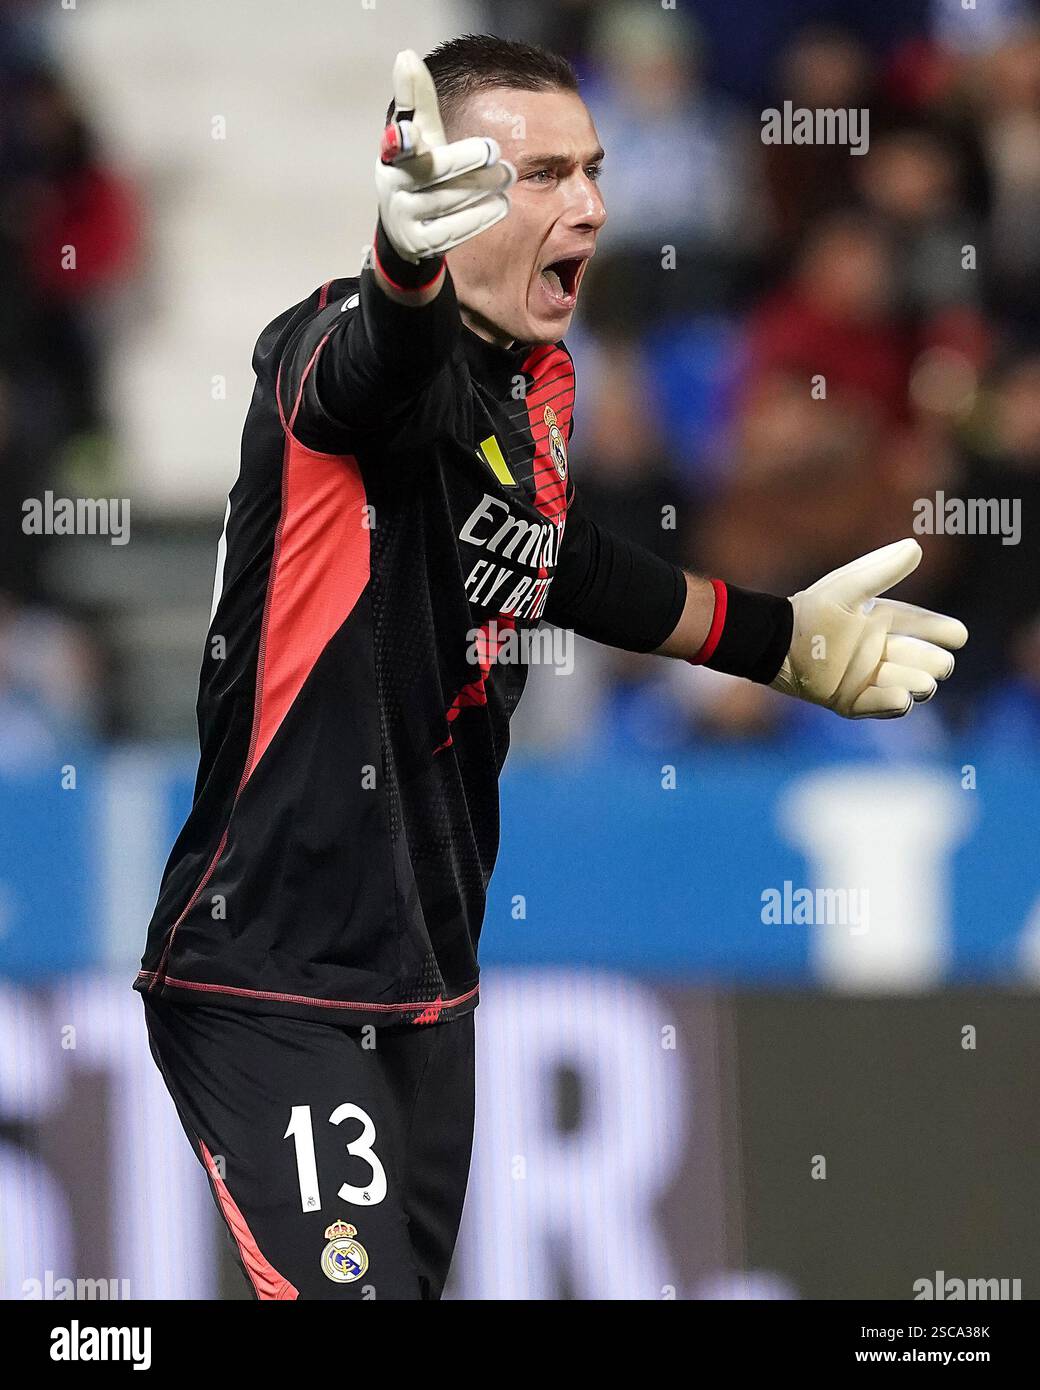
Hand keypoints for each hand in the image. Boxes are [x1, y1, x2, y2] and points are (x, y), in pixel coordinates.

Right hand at [375, 49, 515, 263]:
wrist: (407, 228)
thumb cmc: (420, 170)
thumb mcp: (420, 135)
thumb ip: (418, 100)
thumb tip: (407, 55)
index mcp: (393, 154)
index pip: (399, 141)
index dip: (402, 137)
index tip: (407, 132)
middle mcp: (394, 185)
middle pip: (435, 171)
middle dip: (466, 161)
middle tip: (494, 152)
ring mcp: (405, 217)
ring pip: (449, 200)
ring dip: (482, 187)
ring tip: (508, 176)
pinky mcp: (421, 243)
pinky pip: (455, 230)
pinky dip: (481, 216)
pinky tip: (501, 204)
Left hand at [770, 539, 967, 718]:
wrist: (775, 643)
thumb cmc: (811, 612)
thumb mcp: (848, 589)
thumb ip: (881, 570)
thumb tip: (915, 547)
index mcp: (882, 622)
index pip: (921, 626)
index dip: (941, 631)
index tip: (960, 636)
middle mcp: (879, 651)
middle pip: (920, 659)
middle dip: (933, 662)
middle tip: (940, 664)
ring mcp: (866, 677)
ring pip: (905, 683)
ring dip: (916, 683)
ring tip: (923, 683)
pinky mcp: (850, 701)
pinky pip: (877, 706)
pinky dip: (890, 703)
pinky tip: (902, 699)